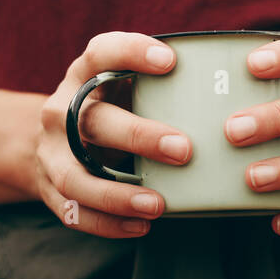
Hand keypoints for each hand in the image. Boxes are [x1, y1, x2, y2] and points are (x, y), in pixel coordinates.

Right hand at [33, 32, 190, 237]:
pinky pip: (73, 211)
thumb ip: (159, 87)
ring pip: (76, 176)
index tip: (170, 60)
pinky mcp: (49, 188)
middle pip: (94, 121)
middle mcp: (62, 111)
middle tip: (184, 150)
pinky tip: (141, 226)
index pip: (101, 54)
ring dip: (117, 194)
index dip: (131, 52)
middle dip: (139, 136)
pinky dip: (107, 223)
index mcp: (83, 76)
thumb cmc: (109, 109)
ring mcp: (51, 152)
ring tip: (158, 205)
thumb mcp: (122, 87)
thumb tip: (230, 94)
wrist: (52, 140)